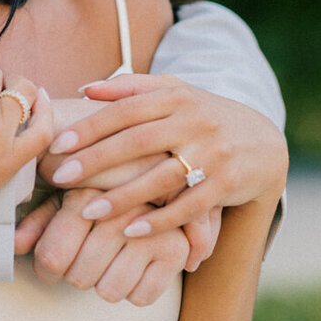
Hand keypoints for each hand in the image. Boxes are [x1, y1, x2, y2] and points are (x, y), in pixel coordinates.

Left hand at [14, 186, 190, 305]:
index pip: (52, 259)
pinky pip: (141, 297)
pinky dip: (135, 290)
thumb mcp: (63, 200)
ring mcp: (151, 231)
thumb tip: (13, 245)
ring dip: (105, 284)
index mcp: (86, 194)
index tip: (53, 265)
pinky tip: (134, 265)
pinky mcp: (175, 251)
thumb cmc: (97, 197)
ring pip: (109, 292)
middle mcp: (121, 210)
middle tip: (87, 257)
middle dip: (77, 275)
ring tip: (111, 259)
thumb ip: (37, 223)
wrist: (155, 183)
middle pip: (79, 279)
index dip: (46, 270)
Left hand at [41, 74, 286, 241]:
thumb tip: (84, 89)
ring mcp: (213, 153)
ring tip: (87, 211)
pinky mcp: (227, 184)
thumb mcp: (174, 93)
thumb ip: (131, 88)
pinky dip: (160, 221)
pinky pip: (189, 206)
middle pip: (138, 141)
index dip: (90, 127)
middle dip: (96, 160)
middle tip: (61, 177)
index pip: (126, 110)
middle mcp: (195, 122)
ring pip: (162, 177)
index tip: (57, 144)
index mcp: (176, 96)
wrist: (262, 141)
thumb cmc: (204, 116)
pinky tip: (131, 231)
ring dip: (123, 197)